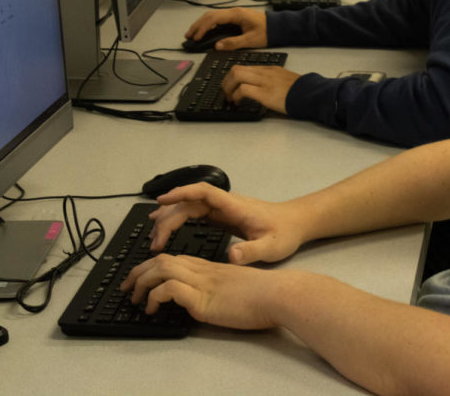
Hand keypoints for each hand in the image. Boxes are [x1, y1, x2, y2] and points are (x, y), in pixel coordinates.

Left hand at [120, 254, 278, 329]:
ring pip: (161, 269)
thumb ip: (222, 289)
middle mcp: (203, 271)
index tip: (140, 278)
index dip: (152, 266)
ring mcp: (202, 283)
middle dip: (138, 272)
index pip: (174, 259)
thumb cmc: (267, 294)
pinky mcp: (203, 298)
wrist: (280, 294)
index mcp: (211, 268)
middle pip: (161, 260)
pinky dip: (155, 297)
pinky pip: (169, 289)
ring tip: (134, 299)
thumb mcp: (238, 287)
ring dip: (141, 283)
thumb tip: (210, 300)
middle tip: (126, 287)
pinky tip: (153, 309)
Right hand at [148, 183, 305, 264]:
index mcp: (234, 206)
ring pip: (189, 207)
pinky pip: (195, 214)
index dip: (181, 193)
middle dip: (168, 218)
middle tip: (154, 242)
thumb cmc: (286, 232)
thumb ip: (252, 251)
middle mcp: (225, 204)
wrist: (297, 223)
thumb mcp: (272, 246)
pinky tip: (165, 227)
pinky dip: (178, 219)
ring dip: (169, 218)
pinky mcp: (222, 217)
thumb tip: (232, 256)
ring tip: (152, 237)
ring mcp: (223, 209)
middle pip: (190, 202)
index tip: (162, 202)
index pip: (203, 193)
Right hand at [185, 8, 266, 49]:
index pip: (214, 19)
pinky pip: (218, 19)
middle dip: (198, 25)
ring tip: (193, 34)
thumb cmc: (268, 32)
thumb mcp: (251, 40)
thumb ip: (234, 43)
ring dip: (201, 24)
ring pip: (212, 16)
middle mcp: (233, 12)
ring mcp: (234, 14)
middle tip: (189, 36)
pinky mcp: (235, 18)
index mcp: (236, 15)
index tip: (196, 37)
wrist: (278, 27)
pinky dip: (209, 25)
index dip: (202, 28)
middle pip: (210, 16)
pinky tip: (205, 31)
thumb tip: (217, 46)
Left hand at [222, 65, 300, 113]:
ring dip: (228, 88)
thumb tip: (260, 89)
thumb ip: (272, 81)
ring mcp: (264, 82)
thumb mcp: (285, 80)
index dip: (232, 77)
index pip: (244, 67)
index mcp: (269, 69)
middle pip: (236, 69)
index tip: (230, 87)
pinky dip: (236, 96)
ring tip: (230, 99)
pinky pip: (243, 90)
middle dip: (226, 82)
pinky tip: (238, 103)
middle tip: (226, 93)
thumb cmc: (301, 91)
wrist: (311, 95)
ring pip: (236, 76)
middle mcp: (265, 73)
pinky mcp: (265, 93)